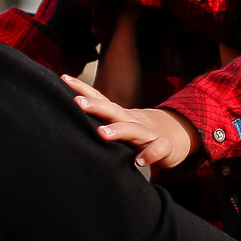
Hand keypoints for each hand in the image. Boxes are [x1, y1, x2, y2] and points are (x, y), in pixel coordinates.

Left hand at [61, 74, 199, 167]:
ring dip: (119, 130)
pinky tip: (140, 161)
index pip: (100, 99)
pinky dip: (150, 154)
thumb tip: (69, 123)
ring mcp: (148, 133)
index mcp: (120, 115)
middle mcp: (132, 120)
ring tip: (102, 133)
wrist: (176, 137)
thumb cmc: (139, 134)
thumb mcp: (120, 125)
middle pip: (113, 110)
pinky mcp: (164, 147)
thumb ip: (101, 123)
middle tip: (78, 102)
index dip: (83, 89)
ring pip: (133, 129)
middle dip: (95, 106)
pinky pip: (159, 148)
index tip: (64, 78)